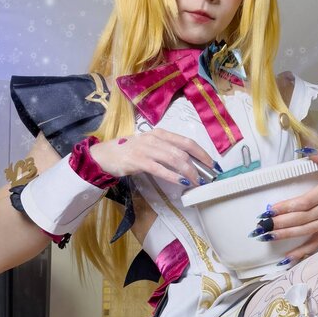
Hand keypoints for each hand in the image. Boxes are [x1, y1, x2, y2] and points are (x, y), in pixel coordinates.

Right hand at [88, 131, 219, 187]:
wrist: (105, 154)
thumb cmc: (130, 151)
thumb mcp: (151, 146)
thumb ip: (167, 151)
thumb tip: (188, 164)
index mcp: (160, 134)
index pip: (186, 141)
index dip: (201, 153)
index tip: (212, 164)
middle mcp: (155, 138)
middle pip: (183, 151)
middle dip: (198, 165)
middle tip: (206, 177)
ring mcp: (146, 149)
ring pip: (174, 159)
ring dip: (188, 172)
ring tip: (195, 182)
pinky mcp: (137, 160)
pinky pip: (159, 168)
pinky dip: (172, 176)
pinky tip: (181, 182)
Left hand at [258, 148, 317, 261]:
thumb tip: (306, 150)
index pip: (307, 201)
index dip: (288, 206)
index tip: (271, 209)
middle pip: (304, 218)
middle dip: (282, 223)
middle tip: (263, 225)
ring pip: (307, 231)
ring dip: (287, 235)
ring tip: (268, 236)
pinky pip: (317, 244)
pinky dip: (302, 252)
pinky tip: (287, 257)